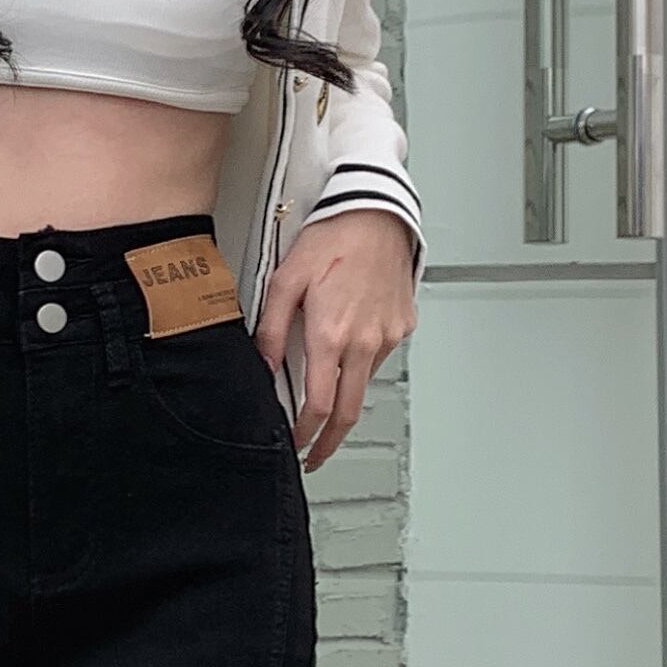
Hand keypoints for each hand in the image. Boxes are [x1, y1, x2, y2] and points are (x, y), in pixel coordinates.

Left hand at [253, 208, 418, 470]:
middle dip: (330, 442)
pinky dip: (362, 363)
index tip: (297, 447)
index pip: (318, 407)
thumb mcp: (285, 281)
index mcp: (332, 336)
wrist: (376, 211)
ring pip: (363, 384)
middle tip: (316, 456)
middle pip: (348, 413)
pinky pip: (379, 356)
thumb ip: (271, 331)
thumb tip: (264, 368)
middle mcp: (364, 343)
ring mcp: (386, 336)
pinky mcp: (402, 326)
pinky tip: (350, 345)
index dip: (305, 435)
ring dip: (344, 396)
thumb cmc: (333, 237)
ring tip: (327, 393)